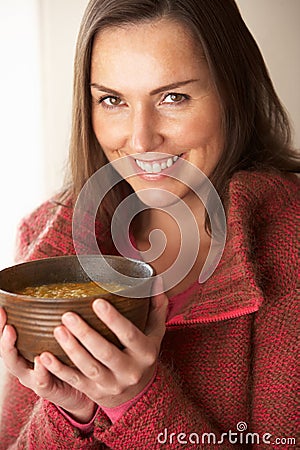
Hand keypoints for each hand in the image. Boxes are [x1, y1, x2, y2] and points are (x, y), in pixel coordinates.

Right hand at [0, 306, 95, 422]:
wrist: (82, 389)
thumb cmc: (68, 360)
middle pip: (5, 350)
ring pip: (15, 365)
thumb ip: (56, 321)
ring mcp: (32, 378)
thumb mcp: (60, 338)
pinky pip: (40, 380)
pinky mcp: (47, 390)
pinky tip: (41, 358)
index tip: (1, 306)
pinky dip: (40, 369)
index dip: (0, 322)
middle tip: (3, 318)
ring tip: (11, 331)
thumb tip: (63, 294)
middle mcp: (24, 364)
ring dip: (11, 347)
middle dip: (0, 333)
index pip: (7, 335)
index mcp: (24, 351)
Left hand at [39, 285, 167, 415]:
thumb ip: (156, 308)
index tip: (97, 301)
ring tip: (58, 330)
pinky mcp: (95, 393)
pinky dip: (59, 370)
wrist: (139, 394)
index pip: (130, 335)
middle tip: (68, 315)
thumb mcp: (155, 333)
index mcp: (145, 353)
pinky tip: (45, 356)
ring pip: (89, 368)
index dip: (114, 319)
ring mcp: (112, 384)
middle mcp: (130, 371)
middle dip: (86, 334)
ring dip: (72, 349)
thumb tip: (155, 282)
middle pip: (106, 352)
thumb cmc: (143, 354)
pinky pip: (75, 382)